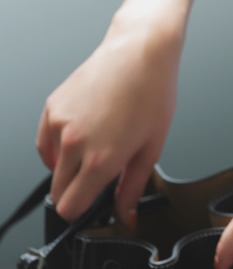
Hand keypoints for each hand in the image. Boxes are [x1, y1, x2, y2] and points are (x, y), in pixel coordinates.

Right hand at [35, 14, 182, 222]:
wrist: (139, 52)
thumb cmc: (152, 92)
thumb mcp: (151, 148)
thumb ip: (133, 188)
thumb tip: (126, 216)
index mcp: (100, 159)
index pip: (70, 208)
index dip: (83, 211)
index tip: (94, 204)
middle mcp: (74, 144)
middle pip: (58, 193)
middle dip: (77, 191)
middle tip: (102, 174)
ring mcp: (59, 125)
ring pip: (52, 168)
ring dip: (69, 167)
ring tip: (98, 144)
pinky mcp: (51, 109)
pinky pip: (45, 144)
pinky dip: (59, 147)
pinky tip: (83, 135)